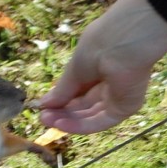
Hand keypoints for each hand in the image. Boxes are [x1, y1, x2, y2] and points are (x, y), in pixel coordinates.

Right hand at [39, 0, 166, 133]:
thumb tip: (44, 104)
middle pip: (83, 106)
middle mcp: (108, 84)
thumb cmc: (100, 45)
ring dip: (67, 120)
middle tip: (42, 117)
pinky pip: (99, 121)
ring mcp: (118, 97)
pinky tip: (60, 124)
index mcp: (98, 69)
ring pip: (89, 115)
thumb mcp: (74, 68)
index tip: (42, 107)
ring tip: (46, 120)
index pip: (78, 92)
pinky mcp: (124, 108)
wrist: (124, 42)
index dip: (60, 100)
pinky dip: (79, 125)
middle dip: (62, 112)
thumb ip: (62, 89)